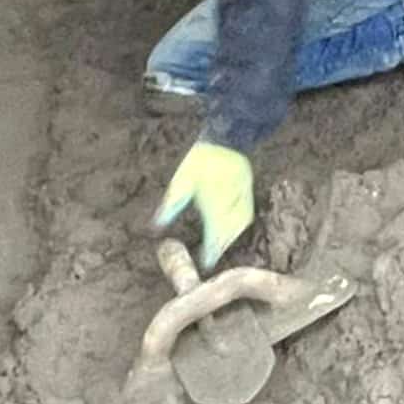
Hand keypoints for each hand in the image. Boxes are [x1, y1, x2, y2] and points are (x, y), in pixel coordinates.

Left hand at [155, 141, 253, 272]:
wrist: (225, 140)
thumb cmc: (199, 161)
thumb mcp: (179, 183)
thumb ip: (170, 207)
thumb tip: (155, 227)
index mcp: (215, 203)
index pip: (213, 235)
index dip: (209, 250)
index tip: (205, 263)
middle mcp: (232, 203)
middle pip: (228, 233)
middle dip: (221, 247)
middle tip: (211, 259)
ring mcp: (243, 198)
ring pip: (239, 226)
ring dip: (230, 238)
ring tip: (221, 248)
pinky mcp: (248, 193)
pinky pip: (246, 216)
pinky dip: (239, 226)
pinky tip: (232, 230)